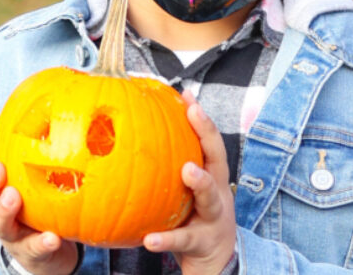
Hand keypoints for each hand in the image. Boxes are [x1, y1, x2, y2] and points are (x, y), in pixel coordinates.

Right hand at [0, 111, 80, 274]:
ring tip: (13, 197)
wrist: (51, 250)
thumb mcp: (45, 172)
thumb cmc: (47, 201)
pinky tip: (53, 237)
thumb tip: (77, 88)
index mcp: (1, 184)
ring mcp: (13, 233)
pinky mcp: (32, 253)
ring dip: (4, 210)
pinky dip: (42, 243)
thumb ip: (52, 142)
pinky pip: (34, 249)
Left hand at [142, 91, 235, 274]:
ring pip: (209, 198)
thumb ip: (171, 169)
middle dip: (208, 135)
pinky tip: (149, 239)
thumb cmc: (196, 218)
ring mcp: (213, 217)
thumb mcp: (189, 192)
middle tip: (195, 113)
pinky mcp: (201, 242)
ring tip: (187, 171)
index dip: (201, 118)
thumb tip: (133, 138)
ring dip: (201, 182)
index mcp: (213, 177)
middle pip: (217, 160)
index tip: (187, 95)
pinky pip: (182, 240)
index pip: (210, 142)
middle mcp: (218, 193)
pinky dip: (166, 240)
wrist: (216, 261)